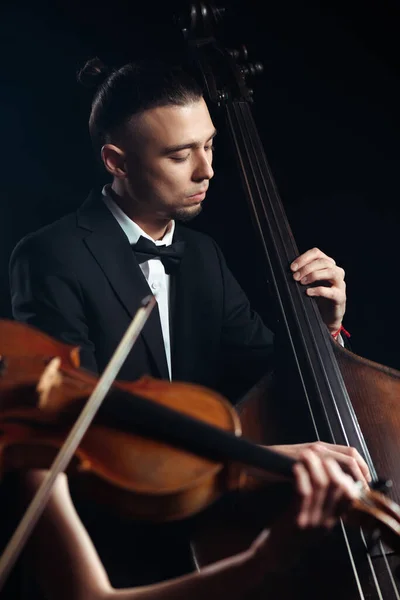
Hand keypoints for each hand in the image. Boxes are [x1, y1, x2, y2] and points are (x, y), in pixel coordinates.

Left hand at [248, 449, 359, 574]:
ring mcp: (312, 520)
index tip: (336, 462)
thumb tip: (335, 480)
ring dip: (314, 465)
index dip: (347, 475)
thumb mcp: (316, 522)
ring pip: (321, 484)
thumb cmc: (294, 531)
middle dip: (331, 465)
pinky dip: (301, 475)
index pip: (350, 494)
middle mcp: (326, 521)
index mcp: (332, 520)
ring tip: (306, 454)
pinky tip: (296, 467)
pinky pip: (303, 492)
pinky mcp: (296, 519)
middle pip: (338, 485)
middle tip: (321, 454)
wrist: (276, 554)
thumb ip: (326, 506)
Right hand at [268, 441, 370, 486]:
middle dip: (362, 475)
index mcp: (321, 447)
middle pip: (351, 456)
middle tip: (363, 491)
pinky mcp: (301, 462)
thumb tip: (341, 485)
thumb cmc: (281, 466)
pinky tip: (336, 496)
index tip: (366, 483)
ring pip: (343, 463)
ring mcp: (310, 453)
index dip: (363, 467)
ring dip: (352, 480)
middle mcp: (318, 447)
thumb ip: (322, 470)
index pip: (351, 453)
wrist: (259, 461)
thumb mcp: (306, 465)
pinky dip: (336, 485)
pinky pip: (326, 473)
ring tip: (352, 496)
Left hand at [290, 247, 345, 332]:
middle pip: (323, 262)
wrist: (327, 315)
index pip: (316, 253)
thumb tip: (290, 269)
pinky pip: (331, 291)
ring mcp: (340, 284)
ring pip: (330, 272)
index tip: (292, 267)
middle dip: (306, 268)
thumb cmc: (317, 296)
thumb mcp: (309, 281)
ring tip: (301, 282)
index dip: (303, 258)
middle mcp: (336, 271)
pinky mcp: (340, 297)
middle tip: (295, 276)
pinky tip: (308, 292)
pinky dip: (318, 290)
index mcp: (328, 264)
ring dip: (313, 275)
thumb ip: (303, 273)